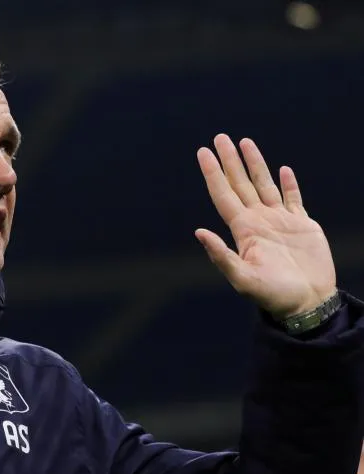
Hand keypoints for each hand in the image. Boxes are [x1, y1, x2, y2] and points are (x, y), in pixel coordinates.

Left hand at [195, 134, 335, 318]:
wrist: (306, 303)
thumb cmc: (273, 296)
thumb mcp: (242, 278)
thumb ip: (221, 255)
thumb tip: (199, 232)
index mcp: (244, 230)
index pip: (223, 194)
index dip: (213, 173)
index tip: (202, 151)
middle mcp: (259, 221)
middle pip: (240, 183)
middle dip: (230, 160)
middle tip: (220, 137)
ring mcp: (280, 222)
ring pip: (264, 185)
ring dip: (255, 164)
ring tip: (245, 142)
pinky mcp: (302, 226)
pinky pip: (294, 199)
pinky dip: (289, 184)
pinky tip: (283, 169)